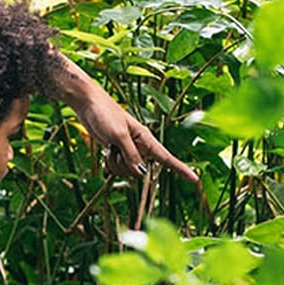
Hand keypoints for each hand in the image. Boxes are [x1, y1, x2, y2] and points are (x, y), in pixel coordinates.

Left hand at [54, 55, 197, 182]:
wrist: (88, 104)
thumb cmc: (105, 114)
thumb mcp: (118, 135)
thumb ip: (131, 155)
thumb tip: (140, 173)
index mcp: (146, 139)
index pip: (167, 158)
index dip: (181, 169)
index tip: (195, 180)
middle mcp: (140, 147)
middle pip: (140, 172)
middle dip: (126, 166)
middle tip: (115, 149)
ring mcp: (128, 151)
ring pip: (126, 172)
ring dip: (115, 164)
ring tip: (109, 147)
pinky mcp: (116, 152)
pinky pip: (116, 169)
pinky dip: (109, 165)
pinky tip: (106, 153)